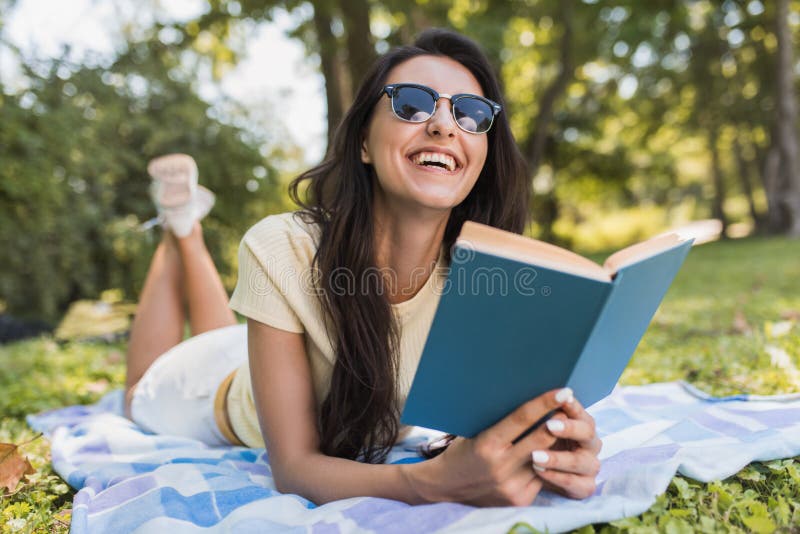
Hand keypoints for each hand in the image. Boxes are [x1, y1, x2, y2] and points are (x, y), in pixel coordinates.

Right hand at [402, 388, 574, 506]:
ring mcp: (511, 485)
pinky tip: (546, 454)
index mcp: (487, 444)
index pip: (523, 419)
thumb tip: (532, 401)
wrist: (446, 486)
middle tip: (570, 407)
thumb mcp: (475, 431)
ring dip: (556, 443)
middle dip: (560, 421)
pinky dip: (545, 463)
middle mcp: (500, 466)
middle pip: (542, 438)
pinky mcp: (519, 499)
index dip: (545, 403)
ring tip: (563, 428)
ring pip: (546, 458)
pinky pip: (541, 476)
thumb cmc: (461, 450)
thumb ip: (502, 423)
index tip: (563, 391)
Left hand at [529, 395, 601, 498]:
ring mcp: (589, 466)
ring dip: (558, 458)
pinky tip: (539, 471)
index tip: (561, 398)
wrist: (529, 475)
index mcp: (581, 424)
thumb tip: (530, 388)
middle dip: (569, 428)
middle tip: (550, 425)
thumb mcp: (534, 426)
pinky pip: (576, 484)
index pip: (580, 412)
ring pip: (582, 461)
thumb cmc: (533, 442)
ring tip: (535, 456)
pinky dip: (557, 478)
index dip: (573, 406)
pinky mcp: (584, 487)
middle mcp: (590, 444)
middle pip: (588, 433)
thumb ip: (541, 413)